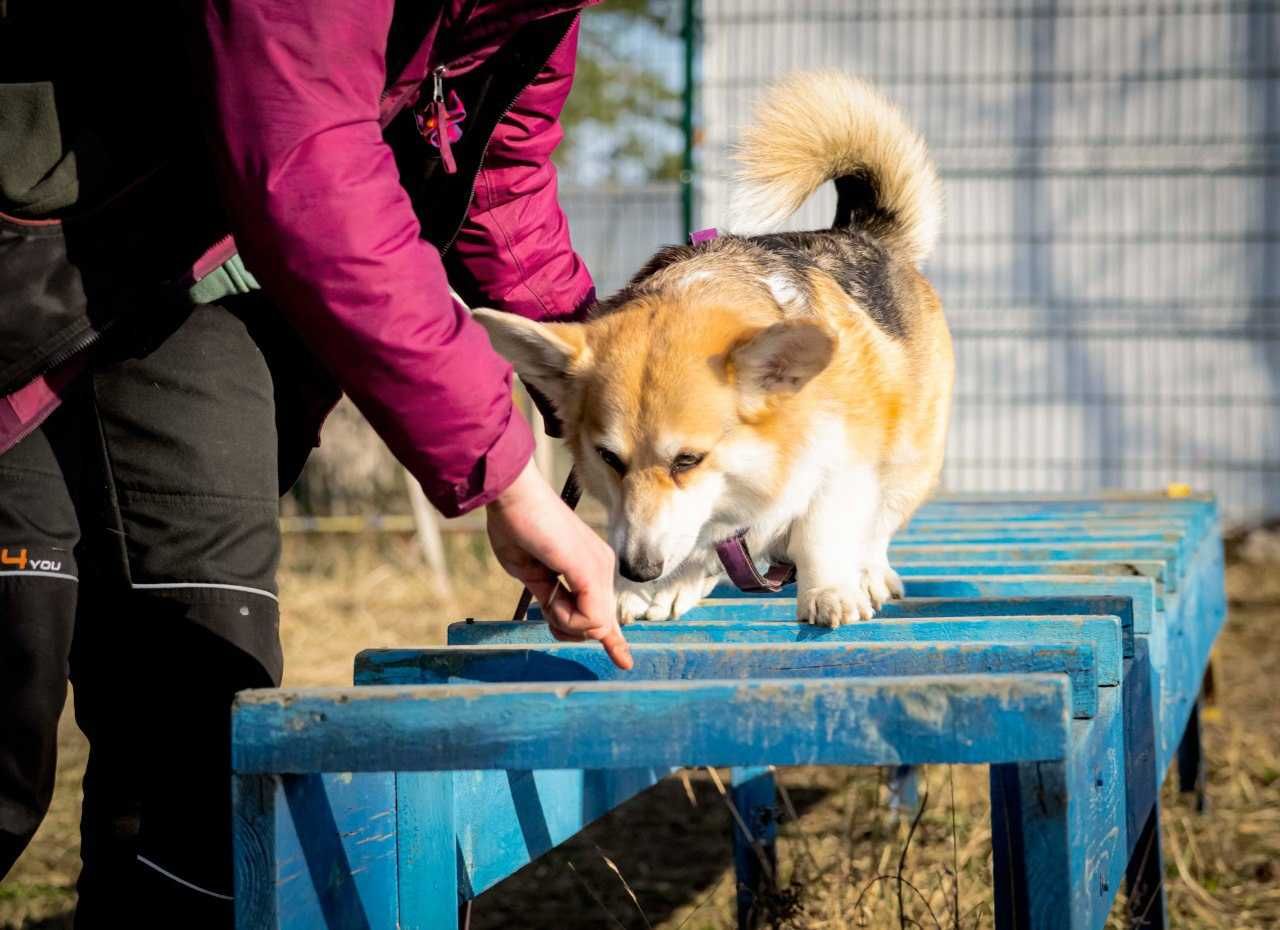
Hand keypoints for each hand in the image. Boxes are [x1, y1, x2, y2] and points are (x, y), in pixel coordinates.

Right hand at [486, 460, 631, 669]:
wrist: (512, 497)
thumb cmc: (515, 529)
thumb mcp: (533, 576)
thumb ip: (550, 598)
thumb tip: (558, 617)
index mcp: (589, 567)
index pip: (606, 612)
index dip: (613, 640)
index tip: (624, 662)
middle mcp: (601, 568)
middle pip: (597, 626)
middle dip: (565, 626)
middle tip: (542, 593)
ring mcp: (600, 569)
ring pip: (594, 627)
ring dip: (561, 620)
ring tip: (543, 585)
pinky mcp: (592, 571)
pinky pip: (590, 620)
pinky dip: (564, 617)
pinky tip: (550, 592)